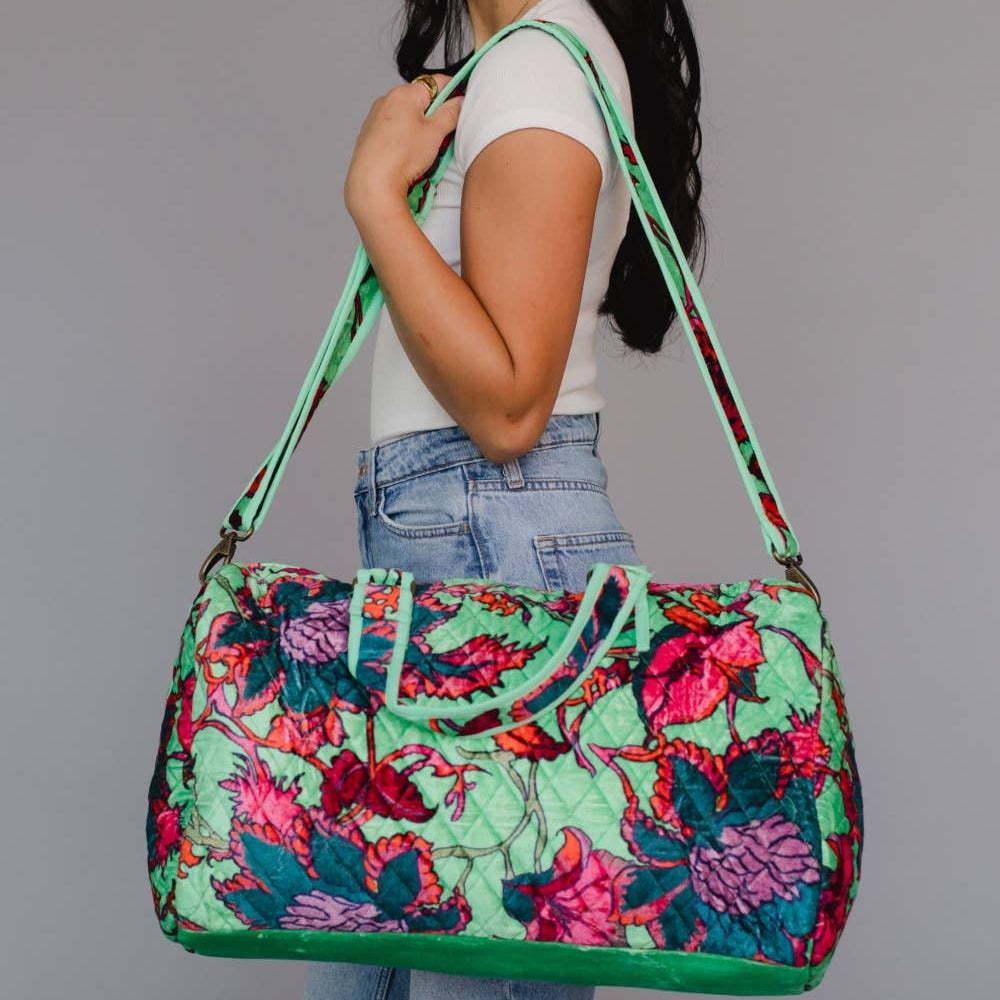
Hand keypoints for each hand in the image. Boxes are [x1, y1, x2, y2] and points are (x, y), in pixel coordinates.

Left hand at [343, 73, 463, 217]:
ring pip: (406, 114)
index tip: (463, 105)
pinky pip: (394, 129)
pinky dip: (404, 136)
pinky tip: (407, 154)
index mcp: (405, 93)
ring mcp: (376, 116)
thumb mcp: (435, 133)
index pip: (437, 82)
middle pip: (421, 99)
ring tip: (425, 149)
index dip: (454, 91)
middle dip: (436, 113)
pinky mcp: (370, 134)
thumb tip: (460, 101)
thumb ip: (451, 113)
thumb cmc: (402, 157)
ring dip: (420, 126)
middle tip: (444, 135)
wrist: (372, 183)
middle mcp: (387, 99)